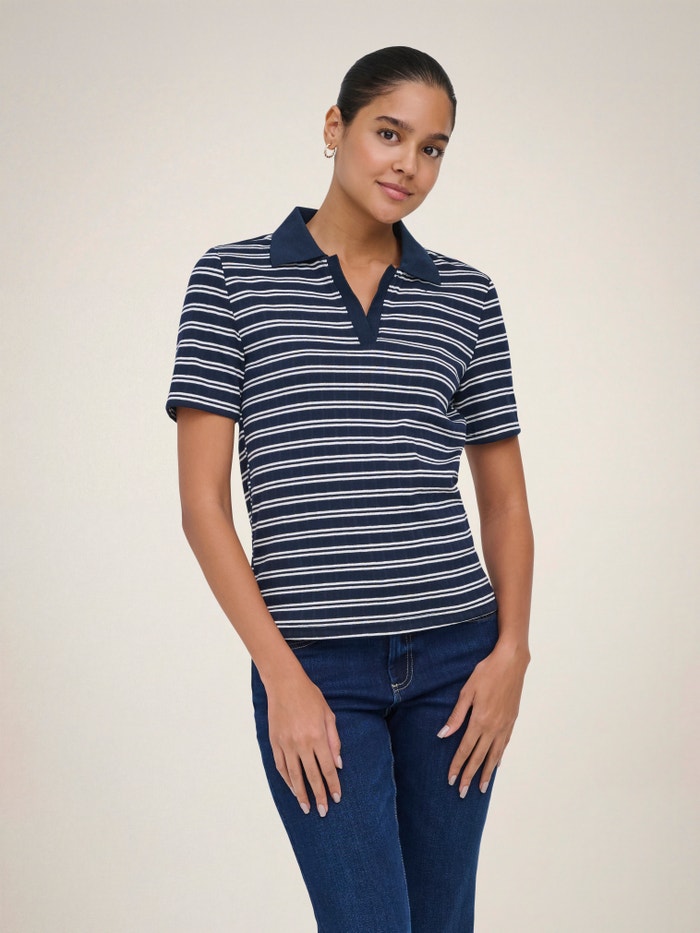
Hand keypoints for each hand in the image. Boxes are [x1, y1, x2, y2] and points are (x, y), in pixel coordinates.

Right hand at [266, 667, 342, 817]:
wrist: (284, 684)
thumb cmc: (309, 696)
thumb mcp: (328, 714)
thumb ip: (333, 740)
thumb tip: (338, 764)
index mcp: (317, 736)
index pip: (327, 768)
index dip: (333, 785)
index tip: (336, 798)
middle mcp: (301, 743)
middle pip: (312, 776)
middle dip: (319, 795)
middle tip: (324, 811)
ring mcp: (286, 744)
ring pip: (294, 775)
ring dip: (300, 793)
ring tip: (306, 807)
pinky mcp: (274, 742)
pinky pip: (280, 766)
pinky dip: (286, 780)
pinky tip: (292, 788)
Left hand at [437, 640, 528, 795]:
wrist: (512, 662)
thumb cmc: (487, 673)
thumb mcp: (467, 691)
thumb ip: (456, 715)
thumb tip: (443, 734)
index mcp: (479, 721)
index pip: (465, 750)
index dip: (457, 766)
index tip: (451, 780)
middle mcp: (493, 727)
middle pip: (479, 757)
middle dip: (470, 776)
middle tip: (463, 792)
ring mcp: (504, 725)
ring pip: (494, 755)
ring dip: (486, 772)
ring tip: (481, 787)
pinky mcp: (512, 721)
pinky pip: (504, 744)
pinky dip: (499, 757)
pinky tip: (496, 764)